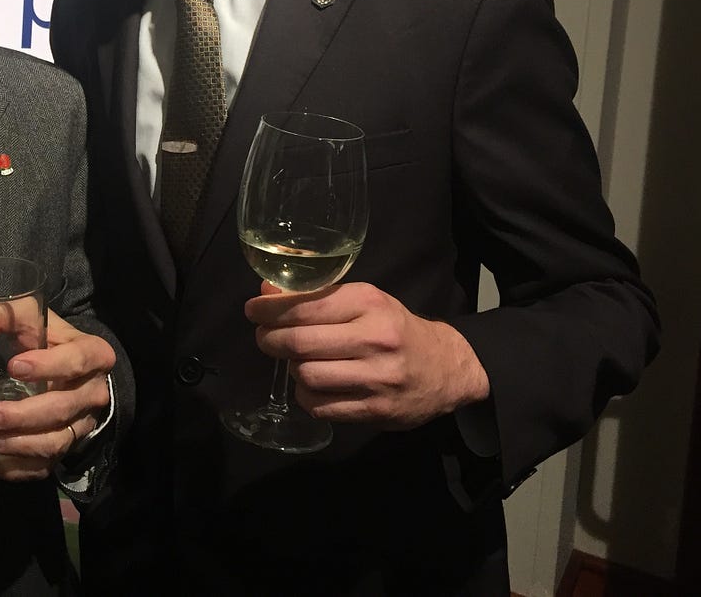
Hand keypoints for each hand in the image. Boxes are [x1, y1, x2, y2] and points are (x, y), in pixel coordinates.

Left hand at [0, 310, 113, 480]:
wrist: (63, 363)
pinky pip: (46, 466)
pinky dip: (17, 468)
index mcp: (93, 354)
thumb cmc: (43, 337)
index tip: (13, 366)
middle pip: (62, 409)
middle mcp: (94, 393)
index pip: (77, 361)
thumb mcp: (27, 315)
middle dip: (23, 416)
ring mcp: (82, 424)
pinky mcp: (66, 446)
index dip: (48, 367)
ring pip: (56, 442)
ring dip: (19, 445)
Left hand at [245, 281, 488, 428]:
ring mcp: (377, 377)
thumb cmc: (396, 328)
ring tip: (296, 362)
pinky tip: (313, 386)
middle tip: (265, 338)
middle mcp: (374, 338)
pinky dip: (306, 395)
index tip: (253, 311)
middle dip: (271, 339)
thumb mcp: (363, 301)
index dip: (270, 309)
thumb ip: (317, 296)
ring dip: (292, 369)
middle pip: (300, 342)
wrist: (448, 368)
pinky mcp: (376, 410)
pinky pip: (320, 406)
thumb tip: (266, 291)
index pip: (305, 305)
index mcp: (368, 303)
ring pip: (307, 375)